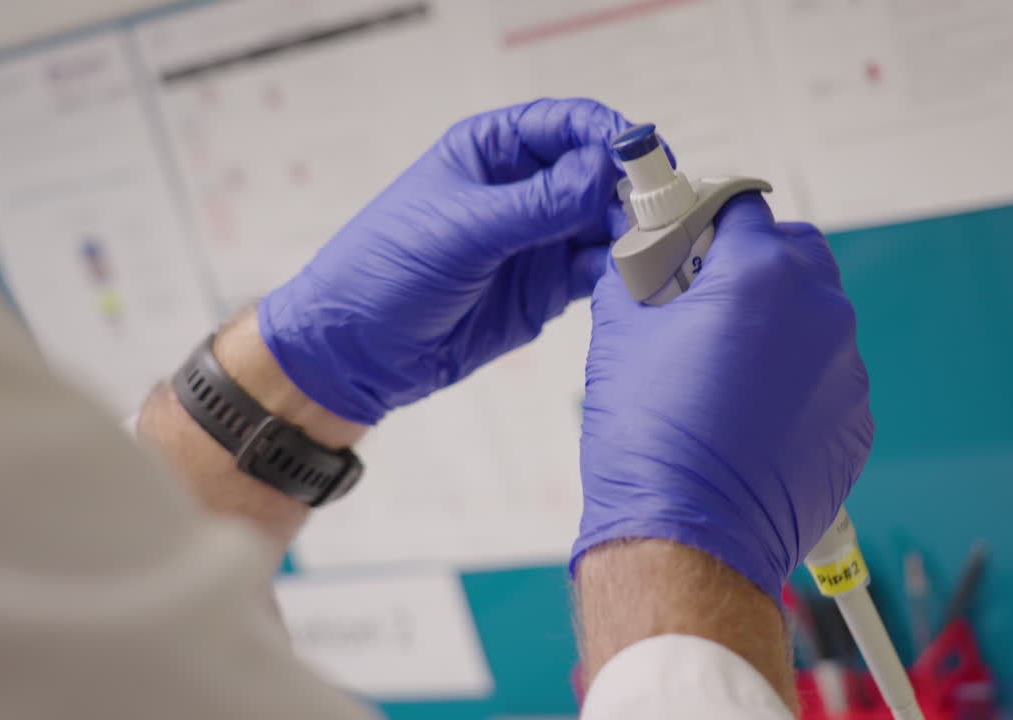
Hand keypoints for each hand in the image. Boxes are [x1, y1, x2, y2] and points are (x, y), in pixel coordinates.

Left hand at [259, 98, 630, 423]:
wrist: (357, 351)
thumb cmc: (385, 270)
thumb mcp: (462, 230)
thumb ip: (538, 204)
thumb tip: (603, 172)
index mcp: (492, 151)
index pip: (567, 125)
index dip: (608, 136)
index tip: (643, 157)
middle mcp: (521, 190)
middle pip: (598, 175)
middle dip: (630, 190)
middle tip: (656, 214)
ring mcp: (537, 240)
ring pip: (605, 225)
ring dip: (631, 235)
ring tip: (649, 252)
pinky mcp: (545, 288)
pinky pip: (597, 273)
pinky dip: (619, 275)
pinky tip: (632, 281)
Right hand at [574, 194, 873, 597]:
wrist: (689, 540)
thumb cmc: (650, 441)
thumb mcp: (619, 336)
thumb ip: (635, 279)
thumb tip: (638, 264)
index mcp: (761, 276)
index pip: (741, 207)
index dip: (706, 219)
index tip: (687, 240)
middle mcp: (820, 312)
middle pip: (794, 253)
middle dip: (754, 265)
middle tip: (706, 301)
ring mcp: (846, 372)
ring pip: (815, 319)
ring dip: (778, 327)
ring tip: (725, 374)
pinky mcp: (856, 424)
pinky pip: (827, 380)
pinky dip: (797, 384)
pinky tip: (751, 420)